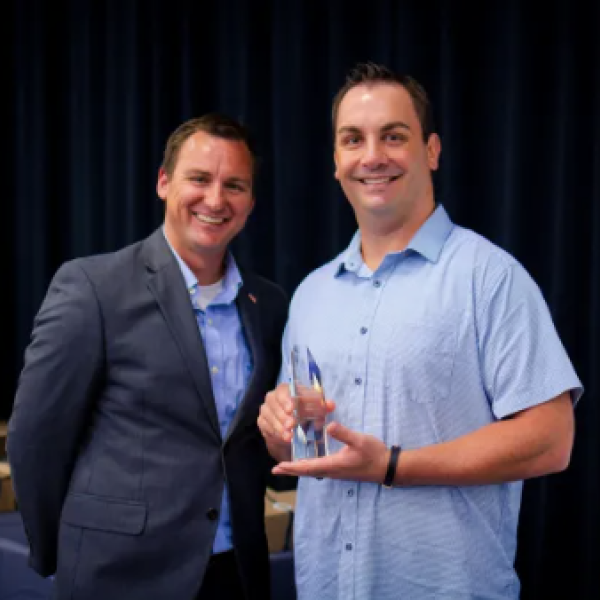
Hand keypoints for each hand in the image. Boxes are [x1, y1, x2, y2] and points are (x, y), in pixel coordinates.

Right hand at [258, 383, 335, 462]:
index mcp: (287, 389)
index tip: (291, 409)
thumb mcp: (316, 409)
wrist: (294, 427)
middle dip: (283, 415)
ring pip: (269, 415)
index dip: (287, 399)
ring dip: (280, 426)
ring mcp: (266, 409)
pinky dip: (275, 432)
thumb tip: (331, 405)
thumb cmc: (306, 412)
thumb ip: (324, 406)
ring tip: (289, 436)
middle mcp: (274, 396)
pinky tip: (284, 438)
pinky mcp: (262, 421)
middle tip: (292, 425)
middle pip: (274, 403)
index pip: (284, 390)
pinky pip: (266, 426)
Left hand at [272, 422, 389, 482]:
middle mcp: (332, 471)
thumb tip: (329, 426)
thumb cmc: (373, 454)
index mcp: (333, 465)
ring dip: (298, 470)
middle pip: (306, 472)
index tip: (278, 467)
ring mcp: (336, 472)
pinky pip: (319, 470)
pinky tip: (307, 463)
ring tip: (287, 467)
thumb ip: (344, 434)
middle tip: (275, 470)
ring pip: (312, 472)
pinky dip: (308, 468)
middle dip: (291, 470)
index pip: (307, 467)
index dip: (292, 467)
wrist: (386, 467)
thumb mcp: (360, 441)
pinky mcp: (340, 470)